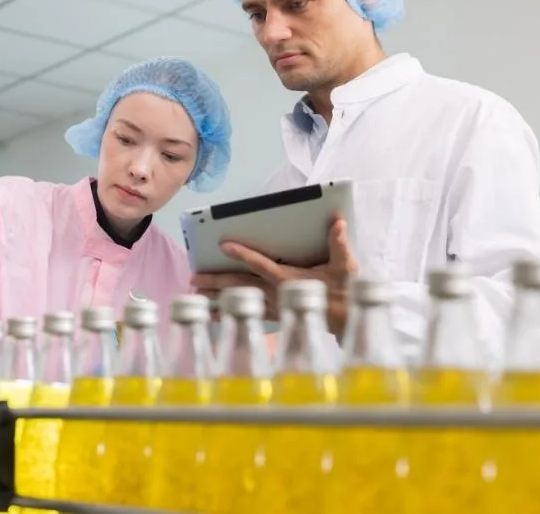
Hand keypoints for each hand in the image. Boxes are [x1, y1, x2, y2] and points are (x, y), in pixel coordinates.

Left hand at [192, 218, 357, 334]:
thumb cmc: (343, 289)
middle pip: (240, 285)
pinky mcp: (272, 314)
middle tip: (194, 277)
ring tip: (194, 291)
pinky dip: (226, 313)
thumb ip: (339, 243)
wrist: (345, 317)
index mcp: (289, 279)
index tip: (223, 244)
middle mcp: (275, 293)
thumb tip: (338, 222)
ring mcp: (272, 305)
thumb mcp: (345, 265)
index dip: (243, 253)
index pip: (261, 263)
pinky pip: (245, 313)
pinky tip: (209, 314)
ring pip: (238, 299)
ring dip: (216, 296)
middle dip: (216, 281)